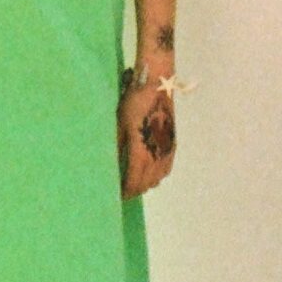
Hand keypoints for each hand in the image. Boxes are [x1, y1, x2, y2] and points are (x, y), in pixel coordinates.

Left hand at [121, 76, 175, 196]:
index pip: (134, 181)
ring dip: (147, 183)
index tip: (117, 196)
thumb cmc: (134, 103)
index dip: (126, 192)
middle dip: (135, 190)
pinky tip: (150, 170)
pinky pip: (167, 167)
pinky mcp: (172, 142)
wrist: (157, 85)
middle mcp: (158, 154)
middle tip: (123, 191)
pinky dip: (158, 175)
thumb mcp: (119, 125)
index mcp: (142, 152)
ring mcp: (167, 149)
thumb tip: (108, 165)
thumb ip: (116, 148)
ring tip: (134, 182)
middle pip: (147, 183)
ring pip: (158, 178)